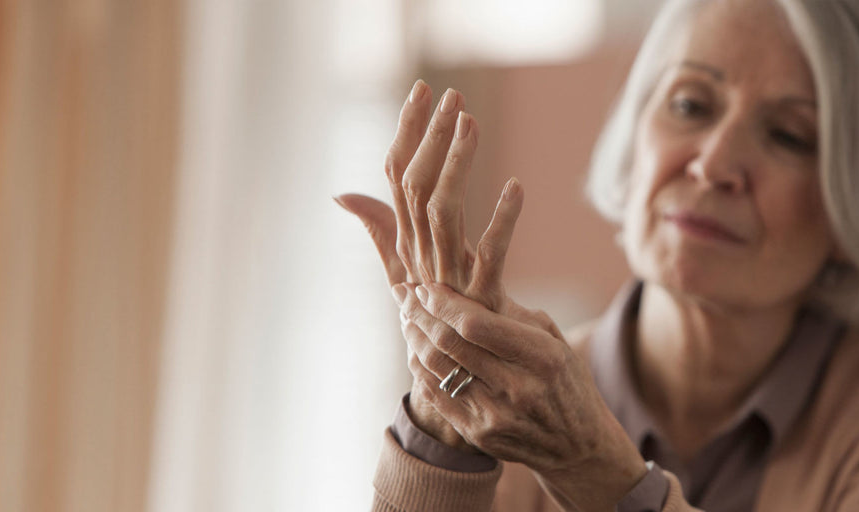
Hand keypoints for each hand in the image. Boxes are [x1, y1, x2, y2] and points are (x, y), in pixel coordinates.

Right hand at [335, 80, 520, 310]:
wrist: (461, 382)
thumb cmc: (438, 320)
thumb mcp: (406, 271)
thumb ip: (379, 229)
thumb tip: (343, 193)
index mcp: (405, 245)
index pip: (396, 177)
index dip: (406, 131)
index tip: (422, 90)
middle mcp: (419, 259)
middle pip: (414, 187)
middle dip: (429, 136)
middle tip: (451, 95)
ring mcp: (447, 281)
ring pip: (442, 212)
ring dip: (456, 164)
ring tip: (473, 123)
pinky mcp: (481, 301)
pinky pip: (490, 256)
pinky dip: (502, 220)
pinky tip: (516, 186)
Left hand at [396, 283, 648, 510]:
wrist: (576, 445)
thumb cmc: (564, 380)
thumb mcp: (553, 340)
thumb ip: (513, 314)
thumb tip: (469, 276)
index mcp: (542, 357)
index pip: (475, 324)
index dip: (443, 303)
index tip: (425, 288)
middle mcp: (518, 387)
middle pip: (450, 343)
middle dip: (419, 313)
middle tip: (404, 294)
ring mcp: (496, 414)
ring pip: (436, 368)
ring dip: (414, 338)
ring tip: (407, 319)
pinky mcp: (479, 433)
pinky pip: (436, 394)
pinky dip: (420, 367)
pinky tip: (416, 350)